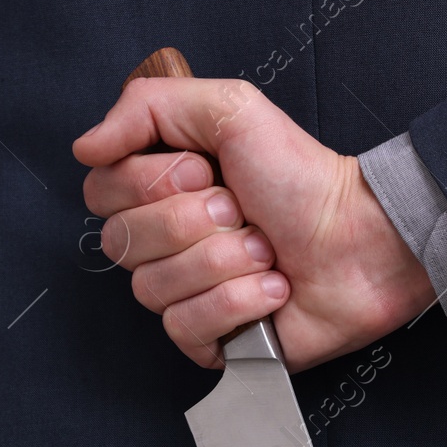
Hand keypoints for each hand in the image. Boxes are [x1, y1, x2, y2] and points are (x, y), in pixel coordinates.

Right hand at [73, 78, 435, 371]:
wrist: (362, 238)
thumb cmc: (303, 178)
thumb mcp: (228, 109)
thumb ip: (147, 106)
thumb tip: (84, 147)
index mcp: (160, 188)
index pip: (102, 192)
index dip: (152, 183)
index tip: (206, 171)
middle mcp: (166, 242)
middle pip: (122, 242)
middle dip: (193, 222)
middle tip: (242, 212)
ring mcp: (186, 294)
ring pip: (152, 289)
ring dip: (223, 262)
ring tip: (266, 251)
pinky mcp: (211, 341)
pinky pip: (185, 328)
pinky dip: (238, 302)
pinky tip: (273, 290)